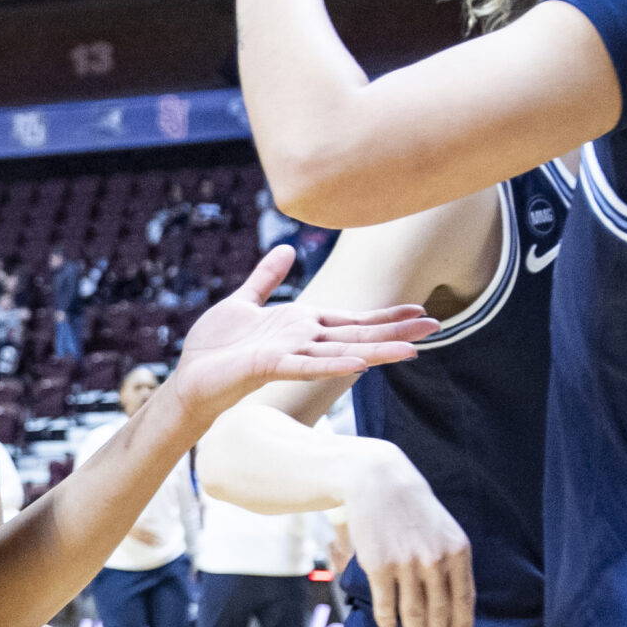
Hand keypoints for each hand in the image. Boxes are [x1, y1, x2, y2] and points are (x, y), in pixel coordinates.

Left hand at [166, 248, 433, 419]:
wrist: (189, 377)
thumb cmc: (214, 347)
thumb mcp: (243, 302)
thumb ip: (266, 278)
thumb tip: (286, 248)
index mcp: (301, 325)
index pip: (352, 319)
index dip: (385, 314)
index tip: (420, 310)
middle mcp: (303, 341)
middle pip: (358, 333)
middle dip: (396, 329)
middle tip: (438, 325)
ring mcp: (290, 355)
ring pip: (343, 350)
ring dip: (377, 349)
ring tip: (414, 348)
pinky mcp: (270, 366)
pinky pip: (307, 364)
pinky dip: (333, 362)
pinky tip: (360, 363)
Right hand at [331, 440, 473, 626]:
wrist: (378, 481)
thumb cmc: (413, 508)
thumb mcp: (444, 530)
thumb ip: (451, 561)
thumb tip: (455, 601)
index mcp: (457, 551)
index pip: (463, 599)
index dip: (462, 625)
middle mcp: (434, 560)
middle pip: (439, 611)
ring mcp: (406, 564)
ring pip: (414, 612)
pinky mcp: (378, 565)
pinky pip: (386, 602)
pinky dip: (388, 619)